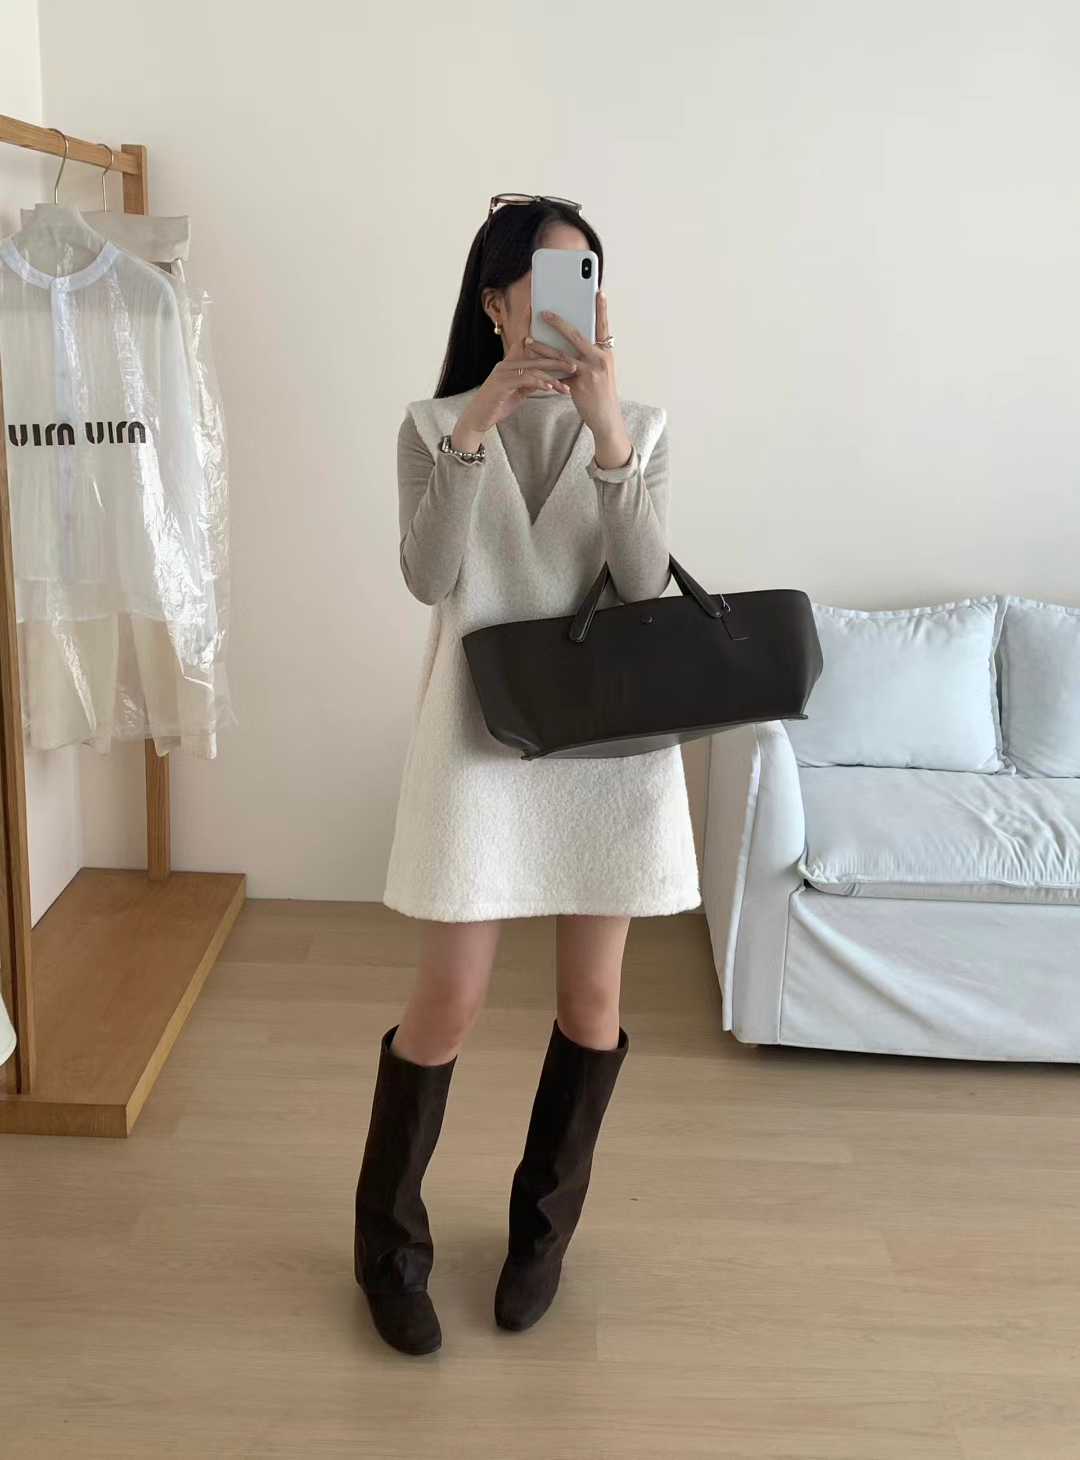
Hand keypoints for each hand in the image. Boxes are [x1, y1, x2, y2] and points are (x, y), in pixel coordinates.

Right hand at [457, 340, 577, 438]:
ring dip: (552, 377)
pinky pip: (525, 379)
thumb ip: (529, 383)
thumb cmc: (497, 405)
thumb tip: (546, 381)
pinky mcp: (502, 383)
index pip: (532, 351)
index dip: (548, 349)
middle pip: (537, 358)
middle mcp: (507, 364)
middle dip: (558, 362)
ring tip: (566, 386)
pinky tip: (551, 389)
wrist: (477, 419)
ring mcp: (503, 372)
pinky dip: (540, 383)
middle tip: (575, 367)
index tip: (567, 354)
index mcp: (510, 363)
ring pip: (533, 369)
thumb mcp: (517, 392)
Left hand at [523, 289, 632, 466]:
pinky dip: (544, 367)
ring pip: (562, 354)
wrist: (607, 420)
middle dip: (559, 322)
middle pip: (577, 334)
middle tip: (543, 311)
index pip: (603, 326)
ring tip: (528, 338)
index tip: (598, 291)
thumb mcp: (600, 372)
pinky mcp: (580, 384)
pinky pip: (558, 372)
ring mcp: (590, 371)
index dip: (601, 309)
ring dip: (542, 345)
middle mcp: (601, 359)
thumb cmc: (601, 395)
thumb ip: (589, 356)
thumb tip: (572, 343)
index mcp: (607, 353)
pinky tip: (532, 362)